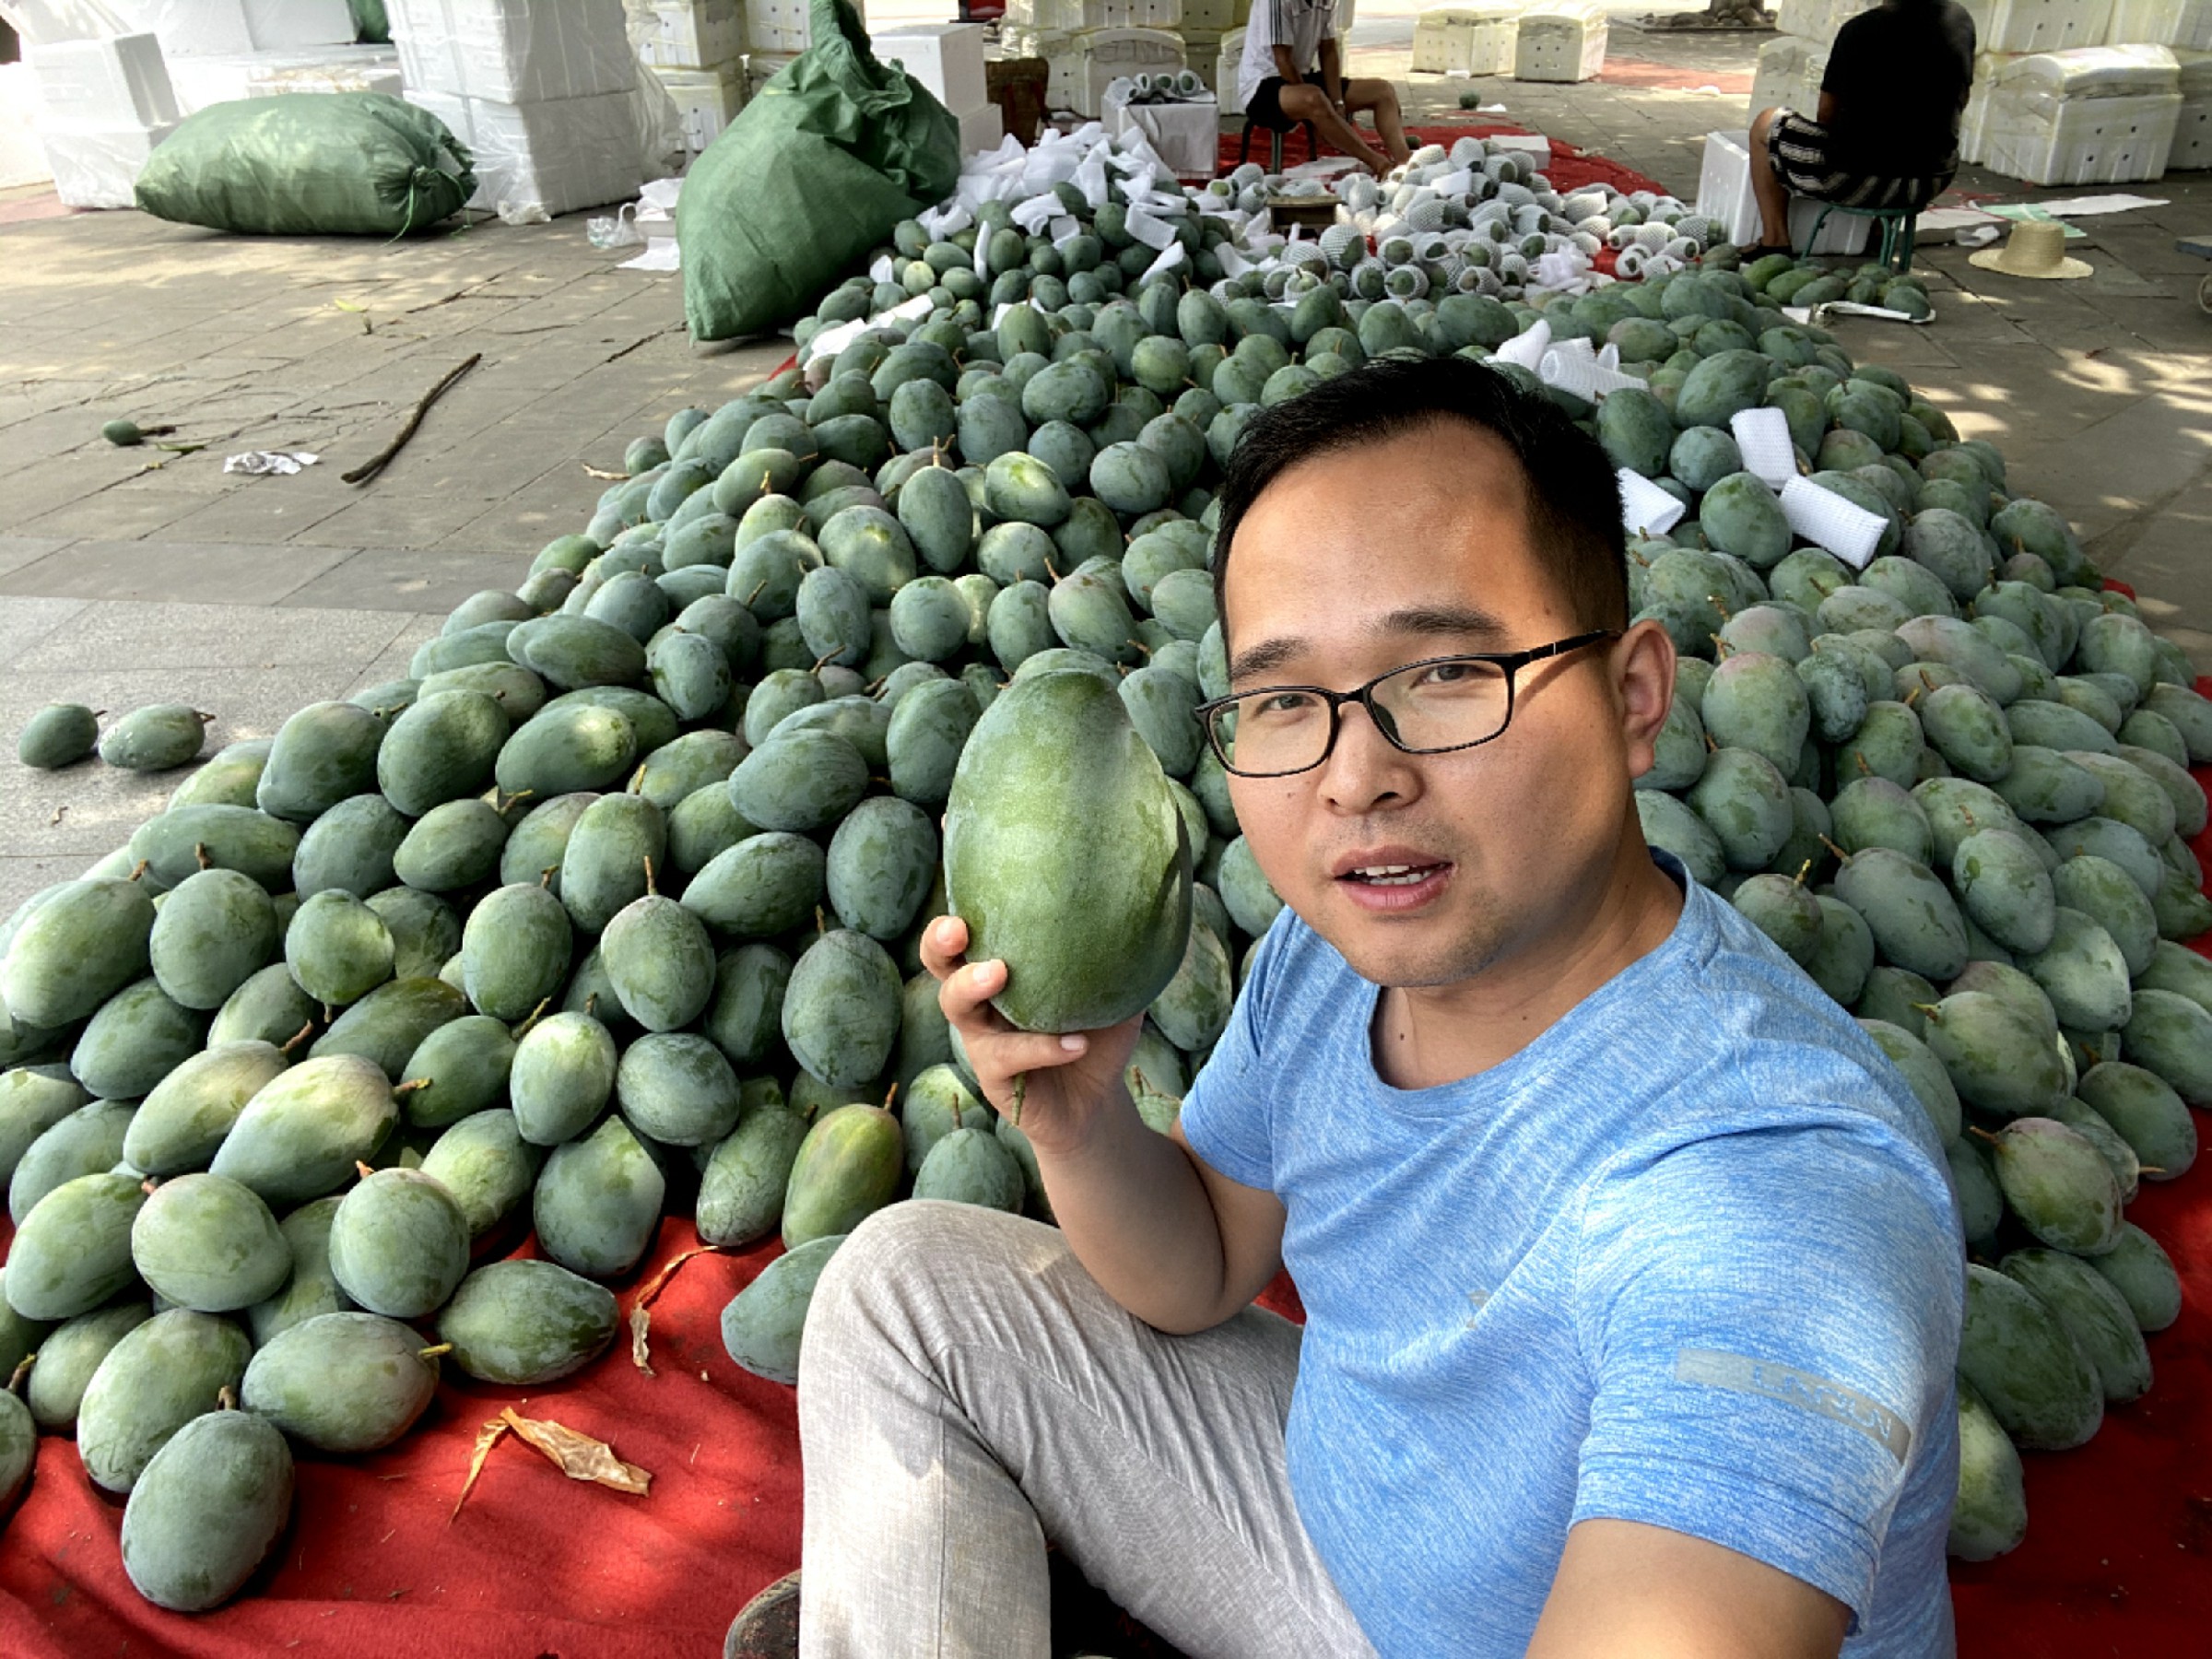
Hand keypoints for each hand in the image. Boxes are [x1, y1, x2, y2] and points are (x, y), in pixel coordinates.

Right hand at [921, 915, 1144, 1155]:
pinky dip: (1043, 1046)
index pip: (966, 936)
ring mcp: (982, 1039)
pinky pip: (1007, 1056)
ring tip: (1000, 972)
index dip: (953, 917)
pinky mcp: (994, 1076)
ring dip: (973, 985)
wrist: (1096, 1101)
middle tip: (957, 930)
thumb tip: (1151, 918)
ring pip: (957, 1008)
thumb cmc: (1097, 1036)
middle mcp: (982, 1001)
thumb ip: (1120, 961)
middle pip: (941, 966)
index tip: (964, 903)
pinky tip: (1077, 1043)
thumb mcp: (1113, 995)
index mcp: (1002, 971)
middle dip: (940, 943)